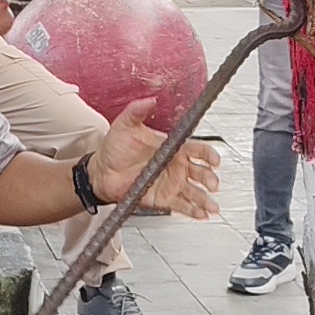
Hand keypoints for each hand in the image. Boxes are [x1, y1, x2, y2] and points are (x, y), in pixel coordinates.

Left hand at [93, 99, 221, 219]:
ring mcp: (170, 183)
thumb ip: (137, 112)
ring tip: (212, 206)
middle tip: (212, 184)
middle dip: (209, 178)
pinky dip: (193, 211)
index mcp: (171, 148)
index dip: (208, 154)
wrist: (101, 171)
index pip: (196, 149)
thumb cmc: (115, 148)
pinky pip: (182, 205)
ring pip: (194, 192)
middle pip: (200, 172)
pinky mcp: (163, 198)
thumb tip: (149, 100)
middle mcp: (175, 166)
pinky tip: (201, 214)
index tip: (214, 160)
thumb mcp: (124, 126)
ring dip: (205, 199)